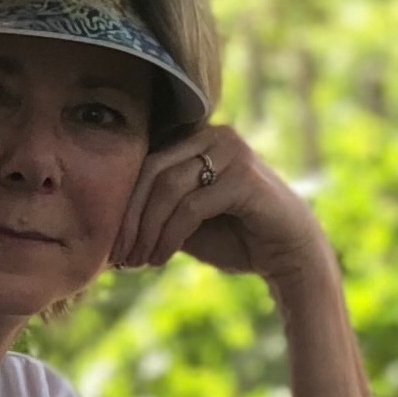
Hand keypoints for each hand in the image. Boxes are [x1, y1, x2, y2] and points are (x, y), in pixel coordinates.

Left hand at [112, 123, 325, 287]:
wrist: (289, 255)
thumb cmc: (237, 237)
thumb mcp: (185, 222)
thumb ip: (156, 212)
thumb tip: (108, 223)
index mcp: (199, 138)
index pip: (146, 162)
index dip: (125, 203)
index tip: (113, 243)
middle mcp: (215, 135)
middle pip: (152, 171)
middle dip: (131, 217)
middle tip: (120, 255)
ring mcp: (232, 152)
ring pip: (168, 188)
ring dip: (148, 230)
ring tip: (139, 261)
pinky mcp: (244, 177)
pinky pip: (191, 206)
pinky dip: (169, 235)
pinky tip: (161, 258)